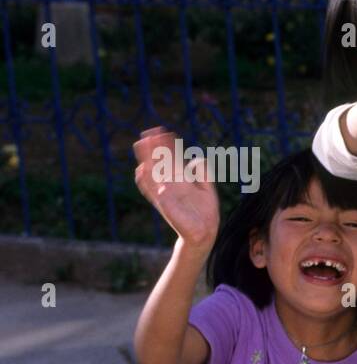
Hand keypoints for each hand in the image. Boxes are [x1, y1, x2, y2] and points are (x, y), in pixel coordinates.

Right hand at [133, 127, 219, 248]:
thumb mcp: (207, 189)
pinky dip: (148, 183)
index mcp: (181, 179)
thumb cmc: (205, 212)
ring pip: (153, 173)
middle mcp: (171, 184)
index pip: (172, 158)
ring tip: (142, 146)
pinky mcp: (165, 206)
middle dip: (154, 148)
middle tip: (148, 133)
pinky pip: (153, 193)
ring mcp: (166, 194)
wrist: (205, 233)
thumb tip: (196, 159)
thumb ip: (203, 173)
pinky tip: (143, 170)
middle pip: (159, 162)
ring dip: (147, 160)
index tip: (163, 131)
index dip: (167, 145)